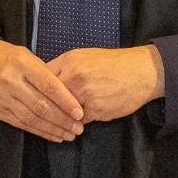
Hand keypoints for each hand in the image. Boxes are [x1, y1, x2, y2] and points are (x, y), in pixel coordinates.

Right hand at [0, 39, 84, 141]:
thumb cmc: (7, 57)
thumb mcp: (25, 55)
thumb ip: (44, 72)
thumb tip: (68, 94)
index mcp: (21, 63)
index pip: (48, 85)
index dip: (65, 100)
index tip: (80, 112)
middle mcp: (11, 81)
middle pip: (41, 105)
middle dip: (62, 119)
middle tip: (78, 128)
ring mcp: (3, 97)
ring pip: (32, 117)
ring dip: (53, 128)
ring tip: (69, 134)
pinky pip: (21, 124)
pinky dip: (39, 131)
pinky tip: (53, 135)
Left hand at [46, 45, 163, 123]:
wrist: (141, 72)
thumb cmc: (113, 64)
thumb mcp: (84, 56)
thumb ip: (64, 67)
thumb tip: (45, 80)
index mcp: (69, 61)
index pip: (42, 79)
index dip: (37, 90)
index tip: (36, 97)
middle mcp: (74, 76)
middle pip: (50, 98)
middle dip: (48, 106)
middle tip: (46, 113)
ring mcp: (84, 93)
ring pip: (63, 111)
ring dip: (64, 116)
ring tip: (66, 118)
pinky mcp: (96, 109)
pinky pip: (80, 120)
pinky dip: (81, 121)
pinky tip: (85, 117)